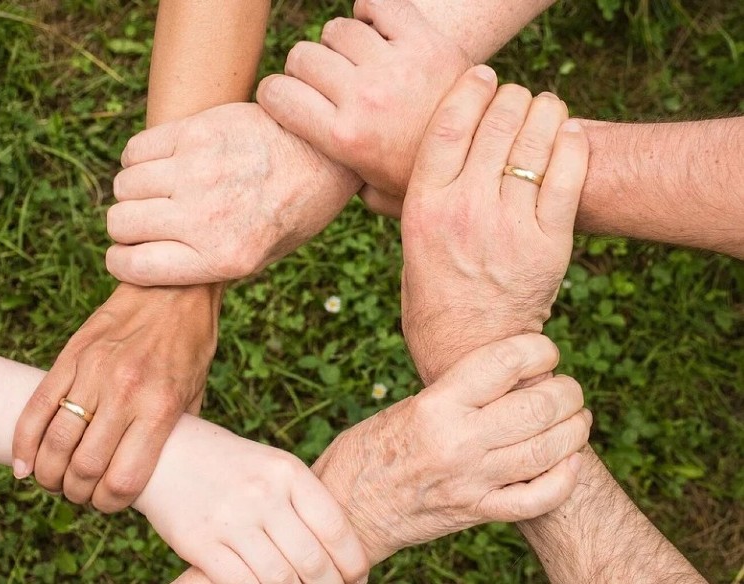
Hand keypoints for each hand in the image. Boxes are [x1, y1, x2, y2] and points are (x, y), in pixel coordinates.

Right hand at [12, 284, 220, 511]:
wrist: (174, 288)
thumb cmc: (190, 344)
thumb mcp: (196, 392)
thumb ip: (174, 433)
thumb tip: (154, 472)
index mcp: (160, 407)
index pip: (123, 479)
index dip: (110, 504)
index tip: (108, 503)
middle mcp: (125, 392)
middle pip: (84, 468)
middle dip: (77, 493)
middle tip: (80, 493)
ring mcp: (93, 372)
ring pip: (55, 442)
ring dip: (49, 474)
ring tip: (54, 480)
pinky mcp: (71, 356)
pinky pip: (37, 407)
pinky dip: (23, 443)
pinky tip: (24, 464)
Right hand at [105, 102, 361, 285]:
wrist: (325, 154)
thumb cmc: (293, 211)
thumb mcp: (261, 257)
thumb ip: (207, 265)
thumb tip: (149, 266)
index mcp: (224, 258)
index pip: (133, 266)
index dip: (122, 262)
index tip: (127, 254)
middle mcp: (206, 217)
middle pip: (121, 223)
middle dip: (126, 227)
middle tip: (148, 220)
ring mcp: (199, 171)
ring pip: (124, 185)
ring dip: (133, 191)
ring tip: (159, 190)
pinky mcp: (197, 132)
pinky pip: (136, 150)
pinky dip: (139, 159)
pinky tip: (163, 163)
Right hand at [133, 415, 369, 583]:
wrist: (165, 453)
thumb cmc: (230, 465)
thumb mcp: (272, 467)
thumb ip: (303, 501)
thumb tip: (341, 551)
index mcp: (287, 471)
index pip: (335, 528)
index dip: (353, 563)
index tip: (358, 579)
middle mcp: (262, 494)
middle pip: (312, 561)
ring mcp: (231, 520)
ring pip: (280, 579)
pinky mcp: (200, 544)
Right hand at [257, 0, 469, 213]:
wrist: (487, 156)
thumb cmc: (424, 178)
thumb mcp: (376, 194)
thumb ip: (342, 182)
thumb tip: (316, 175)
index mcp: (344, 138)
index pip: (277, 94)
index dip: (274, 94)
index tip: (285, 98)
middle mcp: (364, 98)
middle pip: (303, 57)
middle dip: (305, 69)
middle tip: (325, 83)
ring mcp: (395, 66)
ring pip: (337, 30)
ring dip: (340, 43)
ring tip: (356, 61)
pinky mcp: (425, 41)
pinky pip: (379, 4)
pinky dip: (371, 10)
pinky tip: (376, 29)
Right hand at [315, 334, 588, 562]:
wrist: (347, 509)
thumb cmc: (369, 449)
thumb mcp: (407, 407)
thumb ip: (456, 393)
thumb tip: (510, 376)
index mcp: (435, 406)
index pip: (504, 363)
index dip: (538, 349)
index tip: (545, 350)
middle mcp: (457, 442)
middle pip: (537, 407)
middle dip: (567, 392)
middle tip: (568, 388)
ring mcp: (471, 481)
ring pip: (547, 451)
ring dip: (574, 430)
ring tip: (577, 418)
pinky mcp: (477, 513)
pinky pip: (537, 498)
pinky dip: (564, 478)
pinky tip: (569, 461)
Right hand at [400, 67, 588, 383]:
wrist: (470, 351)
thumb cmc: (433, 297)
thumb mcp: (409, 245)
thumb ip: (413, 201)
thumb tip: (412, 159)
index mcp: (424, 206)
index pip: (448, 125)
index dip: (469, 89)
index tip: (483, 75)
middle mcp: (465, 210)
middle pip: (496, 124)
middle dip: (511, 98)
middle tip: (517, 96)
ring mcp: (509, 226)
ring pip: (534, 142)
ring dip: (544, 112)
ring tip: (546, 107)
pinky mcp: (549, 244)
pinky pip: (568, 176)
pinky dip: (572, 145)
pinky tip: (569, 133)